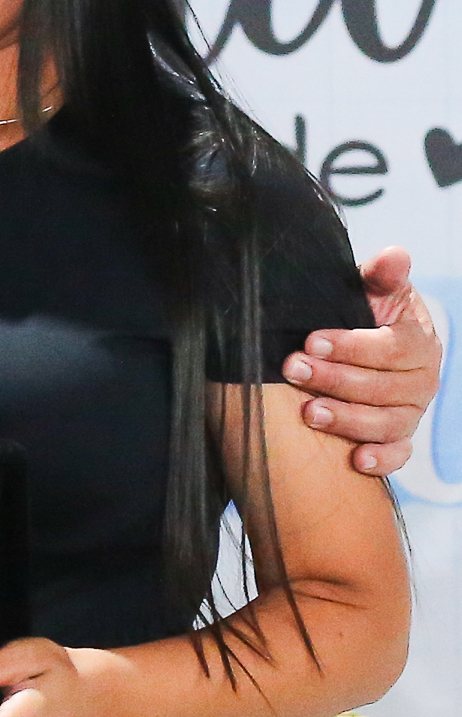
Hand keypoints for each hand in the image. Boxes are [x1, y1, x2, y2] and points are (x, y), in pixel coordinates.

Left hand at [283, 246, 440, 475]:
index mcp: (419, 340)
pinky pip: (398, 454)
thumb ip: (381, 275)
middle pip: (383, 388)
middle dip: (335, 379)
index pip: (390, 348)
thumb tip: (394, 255)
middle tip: (293, 370)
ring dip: (346, 420)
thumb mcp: (372, 288)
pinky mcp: (400, 437)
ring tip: (309, 412)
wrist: (362, 339)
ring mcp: (412, 411)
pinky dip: (381, 460)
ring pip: (386, 423)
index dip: (350, 346)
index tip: (310, 341)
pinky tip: (355, 461)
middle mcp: (422, 379)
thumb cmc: (365, 311)